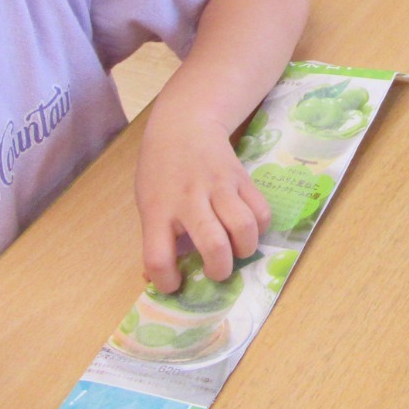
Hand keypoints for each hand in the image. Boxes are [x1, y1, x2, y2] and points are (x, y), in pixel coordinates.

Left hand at [135, 107, 270, 291]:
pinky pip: (261, 211)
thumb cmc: (161, 171)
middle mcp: (188, 199)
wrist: (184, 125)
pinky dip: (260, 228)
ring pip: (243, 227)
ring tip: (237, 251)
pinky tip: (249, 229)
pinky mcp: (241, 178)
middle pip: (213, 244)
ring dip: (244, 250)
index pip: (157, 258)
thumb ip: (156, 238)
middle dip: (220, 269)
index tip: (175, 283)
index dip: (166, 281)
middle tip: (217, 270)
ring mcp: (218, 187)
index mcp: (158, 210)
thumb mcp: (148, 202)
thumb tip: (160, 279)